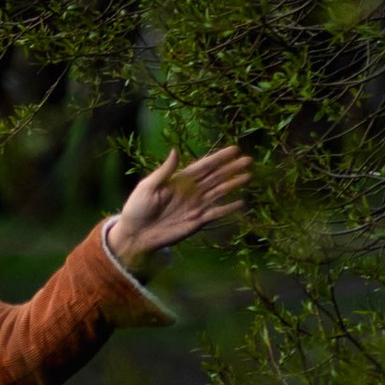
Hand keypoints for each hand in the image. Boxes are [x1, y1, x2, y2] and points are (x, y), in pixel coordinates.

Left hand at [109, 142, 252, 266]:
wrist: (136, 235)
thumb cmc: (137, 208)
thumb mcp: (147, 187)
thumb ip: (164, 171)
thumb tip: (175, 150)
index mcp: (179, 180)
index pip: (204, 166)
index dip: (219, 158)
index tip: (234, 149)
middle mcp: (191, 191)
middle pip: (216, 177)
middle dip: (231, 168)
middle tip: (249, 160)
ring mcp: (195, 206)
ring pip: (219, 192)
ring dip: (233, 184)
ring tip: (248, 176)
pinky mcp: (197, 221)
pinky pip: (216, 213)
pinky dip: (228, 208)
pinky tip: (241, 202)